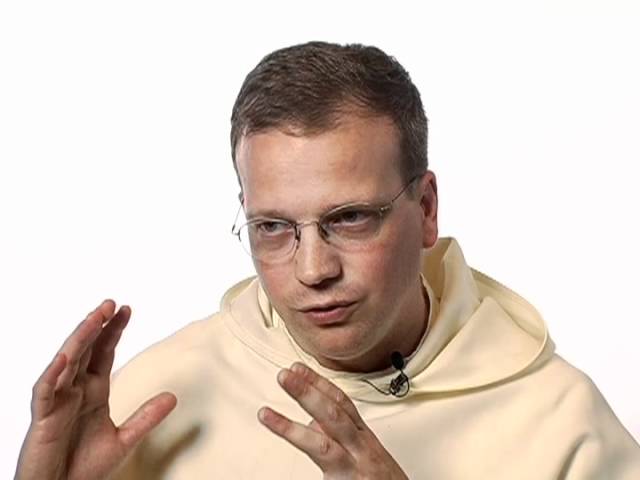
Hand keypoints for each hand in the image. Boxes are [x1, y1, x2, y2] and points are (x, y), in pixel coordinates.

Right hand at [14, 299, 176, 479]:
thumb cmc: (83, 470)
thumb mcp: (123, 440)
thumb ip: (146, 417)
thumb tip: (173, 397)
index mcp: (93, 393)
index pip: (103, 353)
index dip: (113, 331)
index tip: (127, 310)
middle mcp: (74, 392)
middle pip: (85, 350)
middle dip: (97, 326)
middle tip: (111, 303)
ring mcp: (57, 403)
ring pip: (66, 363)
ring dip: (79, 339)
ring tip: (94, 318)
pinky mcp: (42, 419)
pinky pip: (45, 392)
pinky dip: (54, 374)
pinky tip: (66, 357)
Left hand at [258, 363, 407, 479]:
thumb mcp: (366, 454)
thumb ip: (340, 436)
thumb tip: (311, 424)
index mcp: (363, 438)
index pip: (341, 403)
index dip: (318, 383)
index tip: (297, 368)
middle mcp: (361, 450)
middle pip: (332, 415)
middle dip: (306, 394)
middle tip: (284, 376)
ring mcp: (354, 470)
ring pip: (322, 446)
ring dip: (290, 429)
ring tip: (265, 415)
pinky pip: (325, 475)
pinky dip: (303, 453)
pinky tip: (281, 447)